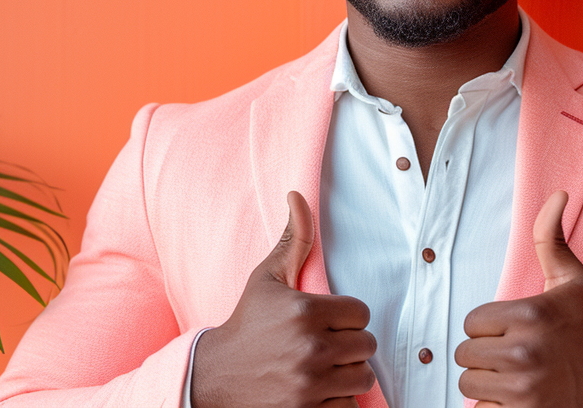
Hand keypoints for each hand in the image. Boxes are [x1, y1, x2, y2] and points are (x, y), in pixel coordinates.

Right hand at [190, 191, 376, 407]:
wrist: (215, 378)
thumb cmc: (247, 326)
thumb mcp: (266, 279)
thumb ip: (293, 240)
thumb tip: (297, 195)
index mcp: (304, 311)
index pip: (361, 313)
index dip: (347, 318)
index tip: (327, 323)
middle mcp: (310, 348)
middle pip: (366, 347)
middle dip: (349, 346)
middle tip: (324, 346)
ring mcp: (310, 384)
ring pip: (362, 378)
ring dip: (347, 375)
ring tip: (322, 368)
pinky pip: (349, 406)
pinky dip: (338, 402)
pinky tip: (316, 391)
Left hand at [455, 191, 582, 407]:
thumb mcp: (574, 282)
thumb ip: (551, 238)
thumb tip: (557, 193)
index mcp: (530, 314)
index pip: (471, 323)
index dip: (489, 328)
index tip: (514, 331)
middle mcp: (524, 351)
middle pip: (465, 354)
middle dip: (485, 356)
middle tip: (515, 356)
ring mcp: (523, 388)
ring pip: (469, 384)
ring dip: (487, 383)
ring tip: (516, 376)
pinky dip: (493, 407)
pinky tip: (517, 398)